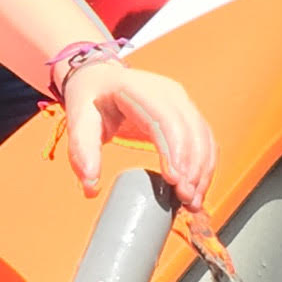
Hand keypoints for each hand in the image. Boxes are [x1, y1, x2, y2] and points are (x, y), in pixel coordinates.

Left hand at [62, 63, 215, 209]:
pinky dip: (204, 165)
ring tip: (192, 200)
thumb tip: (91, 186)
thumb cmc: (89, 99)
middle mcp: (165, 91)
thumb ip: (82, 153)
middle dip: (192, 167)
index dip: (175, 149)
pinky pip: (204, 140)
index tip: (175, 180)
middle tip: (185, 198)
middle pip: (190, 128)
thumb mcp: (78, 121)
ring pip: (202, 136)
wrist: (99, 80)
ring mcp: (179, 100)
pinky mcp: (186, 113)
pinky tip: (197, 188)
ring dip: (202, 170)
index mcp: (136, 88)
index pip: (164, 118)